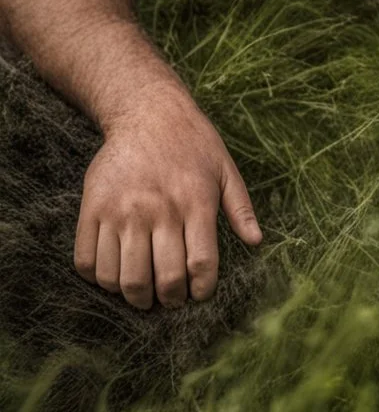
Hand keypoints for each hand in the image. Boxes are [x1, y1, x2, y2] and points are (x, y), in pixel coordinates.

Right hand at [74, 90, 261, 310]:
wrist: (146, 111)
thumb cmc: (192, 142)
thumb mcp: (224, 168)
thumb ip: (241, 207)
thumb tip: (256, 241)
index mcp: (195, 202)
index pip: (200, 266)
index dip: (200, 291)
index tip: (198, 294)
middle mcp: (158, 209)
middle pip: (162, 281)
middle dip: (169, 300)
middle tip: (170, 299)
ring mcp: (121, 210)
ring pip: (122, 279)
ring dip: (133, 296)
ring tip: (142, 291)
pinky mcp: (93, 207)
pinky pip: (87, 262)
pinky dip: (99, 279)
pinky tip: (113, 272)